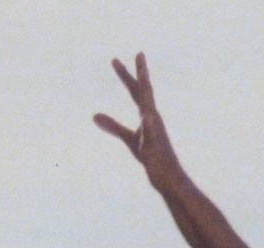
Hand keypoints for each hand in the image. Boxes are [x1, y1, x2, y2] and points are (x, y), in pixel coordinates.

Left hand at [93, 53, 183, 186]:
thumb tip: (95, 115)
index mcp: (147, 116)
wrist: (168, 177)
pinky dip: (149, 123)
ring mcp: (155, 130)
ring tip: (144, 74)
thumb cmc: (152, 158)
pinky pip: (151, 132)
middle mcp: (153, 118)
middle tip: (138, 54)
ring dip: (146, 90)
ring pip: (149, 106)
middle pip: (144, 92)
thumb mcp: (129, 138)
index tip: (116, 60)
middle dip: (139, 73)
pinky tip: (146, 115)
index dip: (126, 75)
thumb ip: (113, 126)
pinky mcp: (155, 144)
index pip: (135, 91)